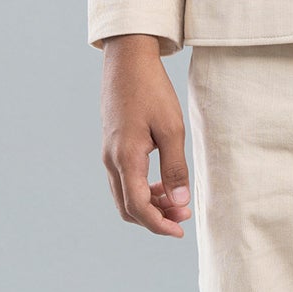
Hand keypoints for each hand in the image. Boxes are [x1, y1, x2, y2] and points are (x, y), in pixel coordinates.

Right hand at [100, 35, 191, 236]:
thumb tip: (180, 202)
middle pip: (127, 208)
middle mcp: (111, 160)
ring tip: (176, 201)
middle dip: (154, 218)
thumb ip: (174, 168)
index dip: (159, 224)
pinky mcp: (111, 147)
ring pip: (124, 195)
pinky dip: (142, 190)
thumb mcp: (171, 128)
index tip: (180, 230)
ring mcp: (108, 154)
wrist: (128, 61)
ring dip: (149, 205)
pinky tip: (162, 184)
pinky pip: (123, 180)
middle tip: (183, 216)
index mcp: (125, 158)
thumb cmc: (151, 90)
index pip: (138, 207)